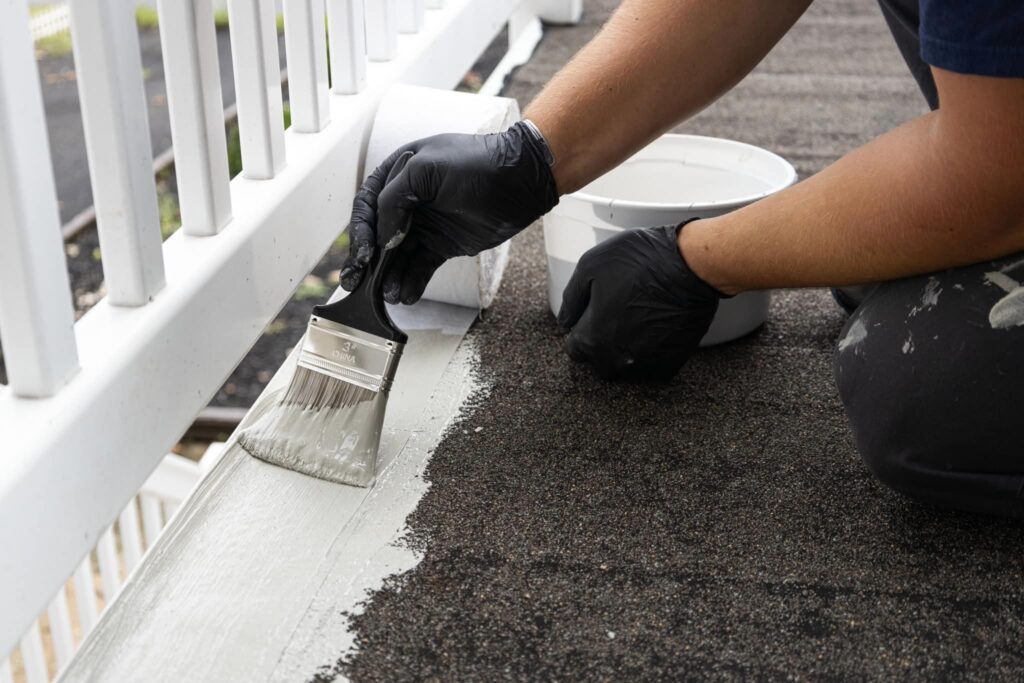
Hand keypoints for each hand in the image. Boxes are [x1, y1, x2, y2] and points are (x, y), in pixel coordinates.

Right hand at [340, 121, 558, 303]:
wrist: (519, 181)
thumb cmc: (475, 164)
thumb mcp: (425, 169)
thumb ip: (395, 198)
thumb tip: (382, 237)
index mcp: (398, 175)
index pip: (367, 206)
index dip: (361, 231)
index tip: (365, 254)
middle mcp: (408, 202)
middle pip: (377, 236)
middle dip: (367, 262)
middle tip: (359, 284)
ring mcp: (425, 225)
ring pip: (398, 256)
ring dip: (389, 276)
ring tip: (388, 295)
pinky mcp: (443, 245)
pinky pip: (420, 267)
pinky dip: (411, 281)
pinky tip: (406, 294)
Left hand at [557, 223, 722, 380]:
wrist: (692, 267)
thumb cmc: (640, 261)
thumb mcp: (591, 267)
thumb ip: (572, 299)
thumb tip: (565, 322)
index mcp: (593, 339)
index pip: (574, 349)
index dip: (582, 330)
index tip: (593, 316)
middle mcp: (618, 359)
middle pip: (600, 362)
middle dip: (603, 344)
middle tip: (617, 316)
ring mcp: (646, 364)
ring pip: (627, 367)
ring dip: (627, 351)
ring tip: (638, 321)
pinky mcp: (672, 363)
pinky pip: (653, 368)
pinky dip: (651, 354)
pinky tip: (656, 330)